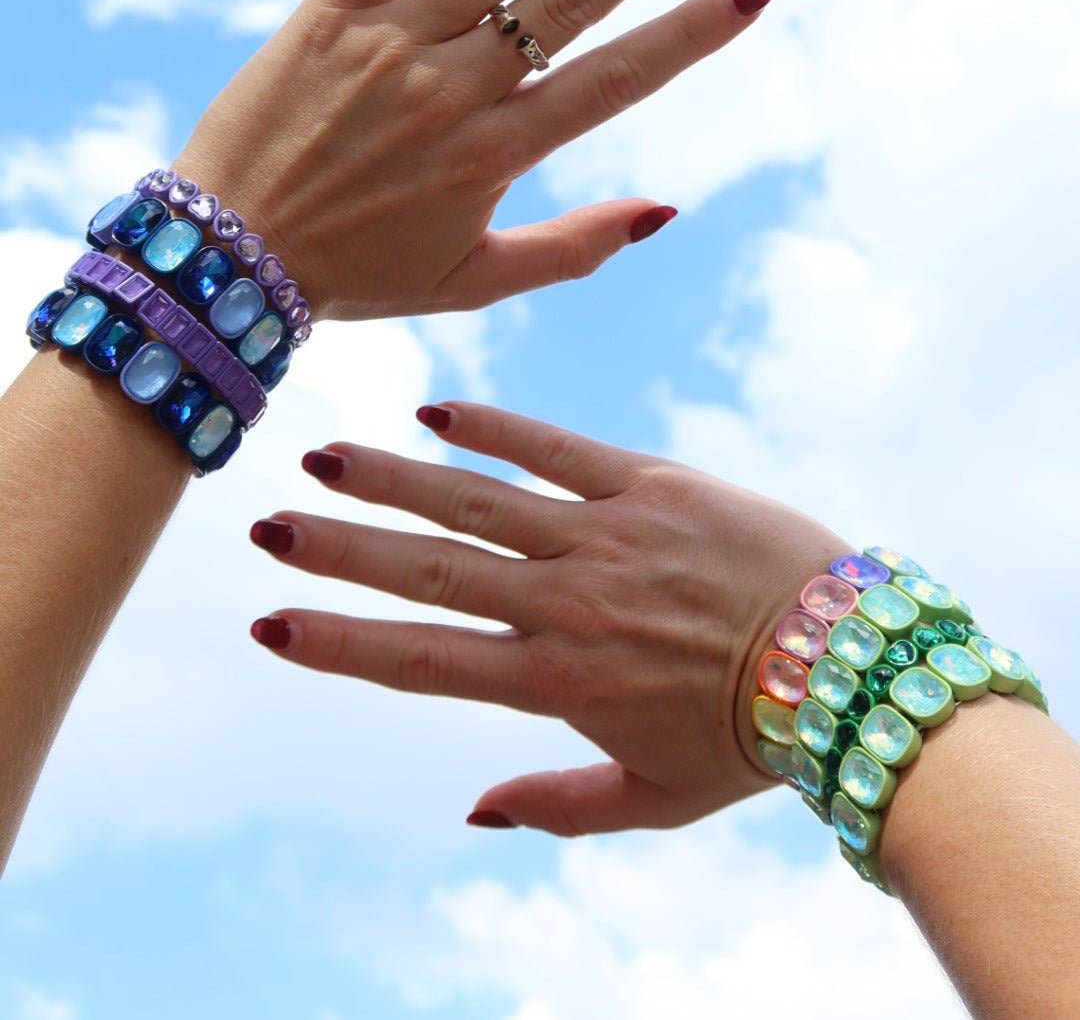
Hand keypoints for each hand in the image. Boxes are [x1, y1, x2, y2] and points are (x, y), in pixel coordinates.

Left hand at [175, 0, 772, 319]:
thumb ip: (573, 248)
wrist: (225, 260)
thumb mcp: (473, 284)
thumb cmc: (357, 274)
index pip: (615, 80)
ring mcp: (390, 43)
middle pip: (570, 3)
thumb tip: (667, 209)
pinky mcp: (329, 10)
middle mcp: (452, 89)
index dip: (690, 33)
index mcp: (495, 154)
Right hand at [247, 403, 848, 835]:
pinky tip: (436, 411)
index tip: (271, 626)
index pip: (421, 660)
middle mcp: (564, 603)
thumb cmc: (752, 741)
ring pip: (476, 500)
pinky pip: (556, 446)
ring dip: (393, 477)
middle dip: (339, 549)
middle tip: (266, 525)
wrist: (850, 664)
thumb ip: (557, 805)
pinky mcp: (650, 484)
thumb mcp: (653, 798)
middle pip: (428, 569)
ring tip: (323, 457)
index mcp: (555, 682)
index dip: (339, 644)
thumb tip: (470, 814)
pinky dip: (494, 427)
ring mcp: (605, 536)